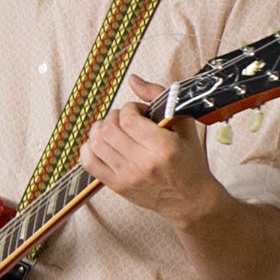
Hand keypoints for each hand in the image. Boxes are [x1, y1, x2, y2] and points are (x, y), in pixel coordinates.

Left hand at [83, 73, 221, 226]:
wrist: (190, 200)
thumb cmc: (190, 162)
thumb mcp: (184, 125)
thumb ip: (159, 98)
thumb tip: (133, 79)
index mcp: (163, 147)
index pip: (128, 119)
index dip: (128, 108)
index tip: (138, 111)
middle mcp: (142, 163)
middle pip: (108, 130)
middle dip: (113, 117)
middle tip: (125, 119)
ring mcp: (126, 176)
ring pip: (96, 144)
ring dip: (99, 130)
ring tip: (113, 129)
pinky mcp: (116, 186)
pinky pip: (88, 163)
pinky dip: (89, 148)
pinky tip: (101, 144)